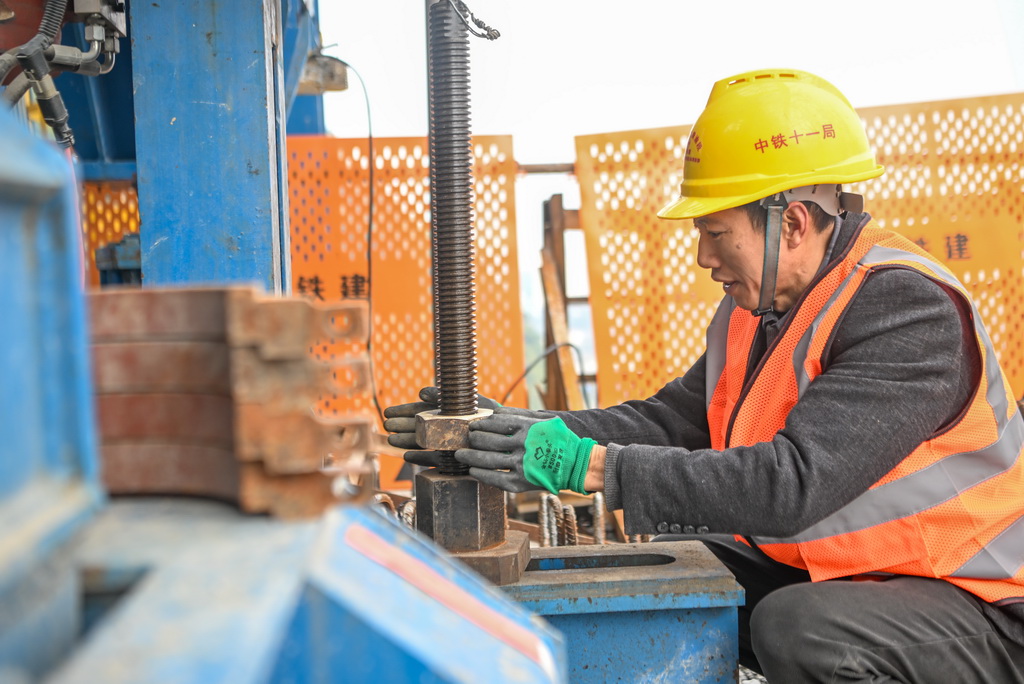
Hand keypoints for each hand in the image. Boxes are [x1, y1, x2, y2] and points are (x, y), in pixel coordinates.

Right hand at [382, 387, 502, 466]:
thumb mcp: (473, 403)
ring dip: (407, 442)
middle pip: (420, 427)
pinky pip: (436, 461)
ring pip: (424, 443)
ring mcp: (450, 446)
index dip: (405, 411)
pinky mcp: (456, 462)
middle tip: (387, 426)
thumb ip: (447, 398)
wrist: (516, 438)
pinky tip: (408, 457)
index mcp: (450, 413)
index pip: (423, 411)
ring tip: (391, 441)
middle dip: (403, 426)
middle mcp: (448, 430)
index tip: (388, 412)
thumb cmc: (498, 418)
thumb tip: (421, 393)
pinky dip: (422, 459)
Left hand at [456, 410, 595, 494]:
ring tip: (460, 455)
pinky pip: (495, 478)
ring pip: (488, 460)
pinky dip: (481, 474)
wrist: (576, 464)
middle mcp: (523, 445)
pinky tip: (473, 471)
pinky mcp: (521, 482)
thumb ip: (521, 414)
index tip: (473, 426)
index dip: (480, 424)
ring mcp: (521, 464)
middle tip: (466, 439)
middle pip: (488, 441)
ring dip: (470, 457)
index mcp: (528, 428)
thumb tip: (496, 411)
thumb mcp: (545, 420)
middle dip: (473, 439)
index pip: (496, 423)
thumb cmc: (559, 440)